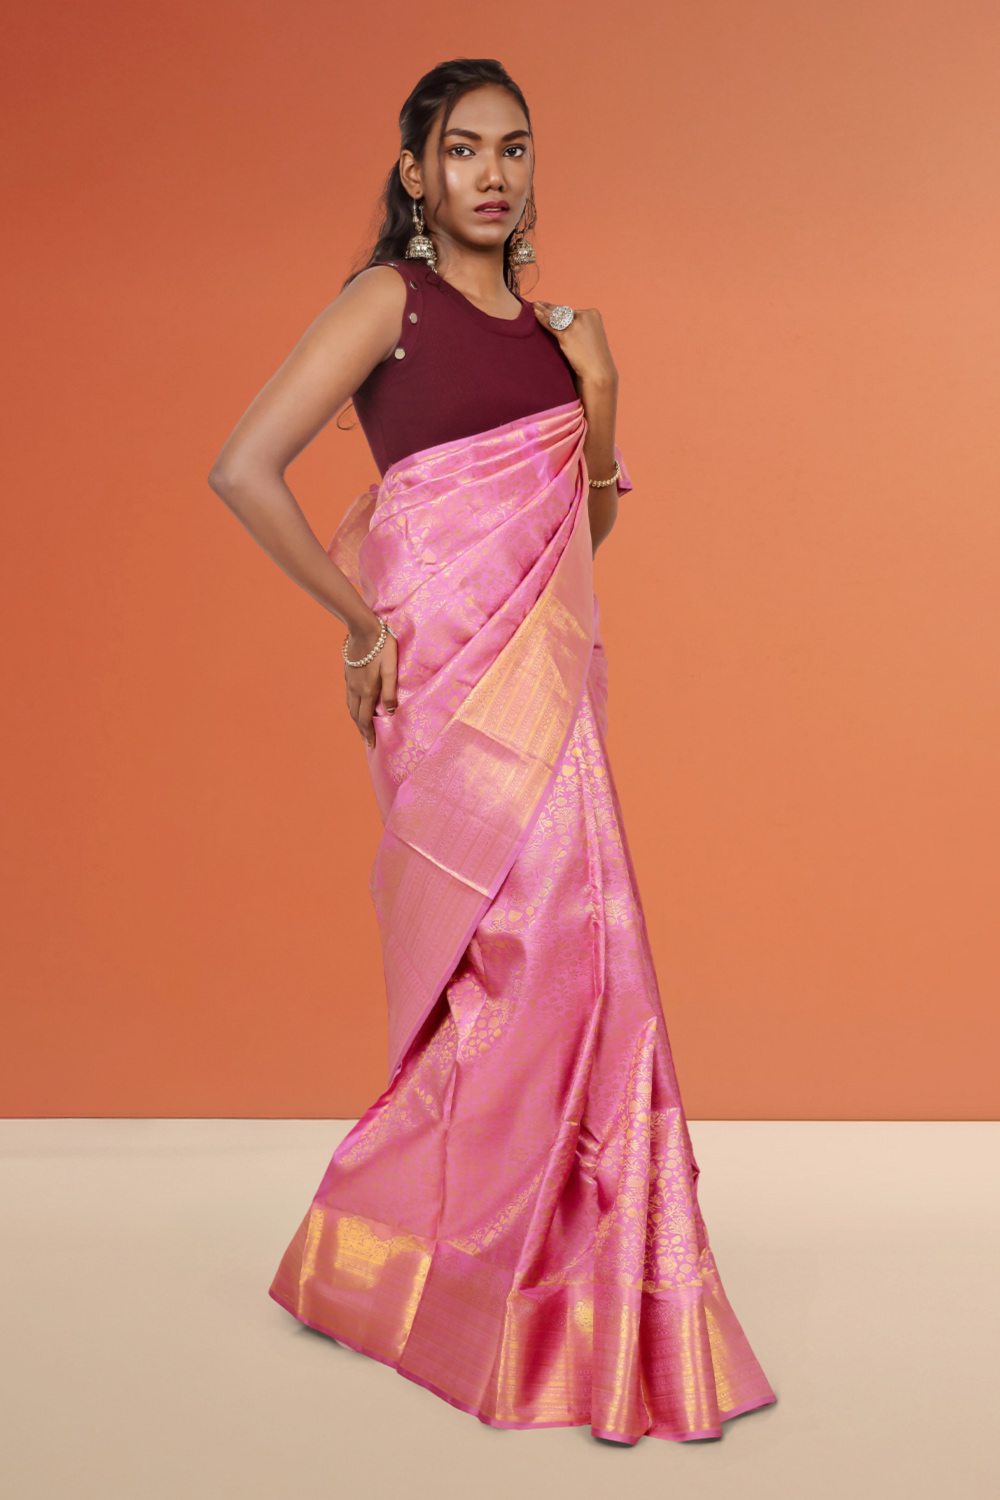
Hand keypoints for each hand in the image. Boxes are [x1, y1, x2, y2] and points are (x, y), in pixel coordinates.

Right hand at [344, 620, 397, 749]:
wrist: (363, 629)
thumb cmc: (382, 648)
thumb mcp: (391, 670)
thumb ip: (390, 692)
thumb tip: (388, 712)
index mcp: (366, 691)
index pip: (365, 719)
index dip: (368, 733)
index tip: (371, 745)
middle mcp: (355, 689)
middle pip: (356, 715)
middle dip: (361, 729)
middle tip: (367, 740)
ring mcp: (350, 681)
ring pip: (350, 705)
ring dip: (356, 718)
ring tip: (362, 726)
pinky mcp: (348, 672)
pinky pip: (349, 695)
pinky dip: (353, 705)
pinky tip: (358, 703)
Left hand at [531, 302, 617, 390]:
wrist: (599, 371)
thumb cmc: (595, 357)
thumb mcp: (591, 336)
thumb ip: (581, 327)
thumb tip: (567, 325)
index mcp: (593, 314)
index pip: (571, 310)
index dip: (558, 308)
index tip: (548, 305)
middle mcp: (585, 316)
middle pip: (562, 311)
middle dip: (548, 307)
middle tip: (537, 303)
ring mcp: (576, 326)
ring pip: (555, 316)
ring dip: (542, 311)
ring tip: (533, 307)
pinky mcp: (567, 336)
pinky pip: (551, 325)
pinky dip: (542, 320)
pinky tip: (535, 315)